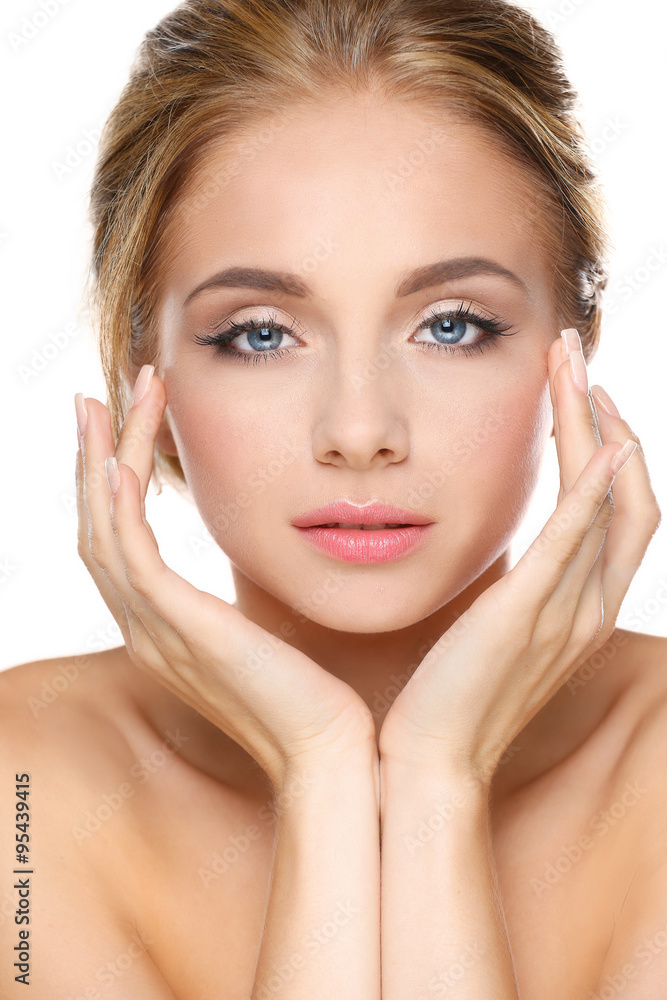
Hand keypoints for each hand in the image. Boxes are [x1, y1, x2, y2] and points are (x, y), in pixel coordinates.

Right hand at [74, 366, 375, 788]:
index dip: (109, 483)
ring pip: (105, 532)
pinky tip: (120, 463)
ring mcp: (156, 633)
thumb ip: (244, 607)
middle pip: (96, 528)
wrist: (329, 751)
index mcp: (163, 630)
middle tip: (96, 398)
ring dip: (103, 462)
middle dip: (93, 459)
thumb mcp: (264, 638)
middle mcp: (146, 630)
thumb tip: (263, 567)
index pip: (118, 543)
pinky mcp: (180, 632)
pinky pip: (132, 559)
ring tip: (109, 401)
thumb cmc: (310, 696)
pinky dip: (120, 508)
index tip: (121, 427)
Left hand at [378, 330, 661, 785]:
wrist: (430, 759)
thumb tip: (514, 545)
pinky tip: (599, 442)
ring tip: (570, 365)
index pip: (623, 510)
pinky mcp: (528, 614)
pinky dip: (594, 489)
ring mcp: (567, 612)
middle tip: (574, 352)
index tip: (579, 392)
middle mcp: (591, 607)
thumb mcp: (497, 626)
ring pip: (609, 502)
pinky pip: (575, 541)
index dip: (612, 445)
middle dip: (609, 417)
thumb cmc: (451, 690)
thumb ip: (521, 583)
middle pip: (632, 495)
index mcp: (583, 607)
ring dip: (595, 425)